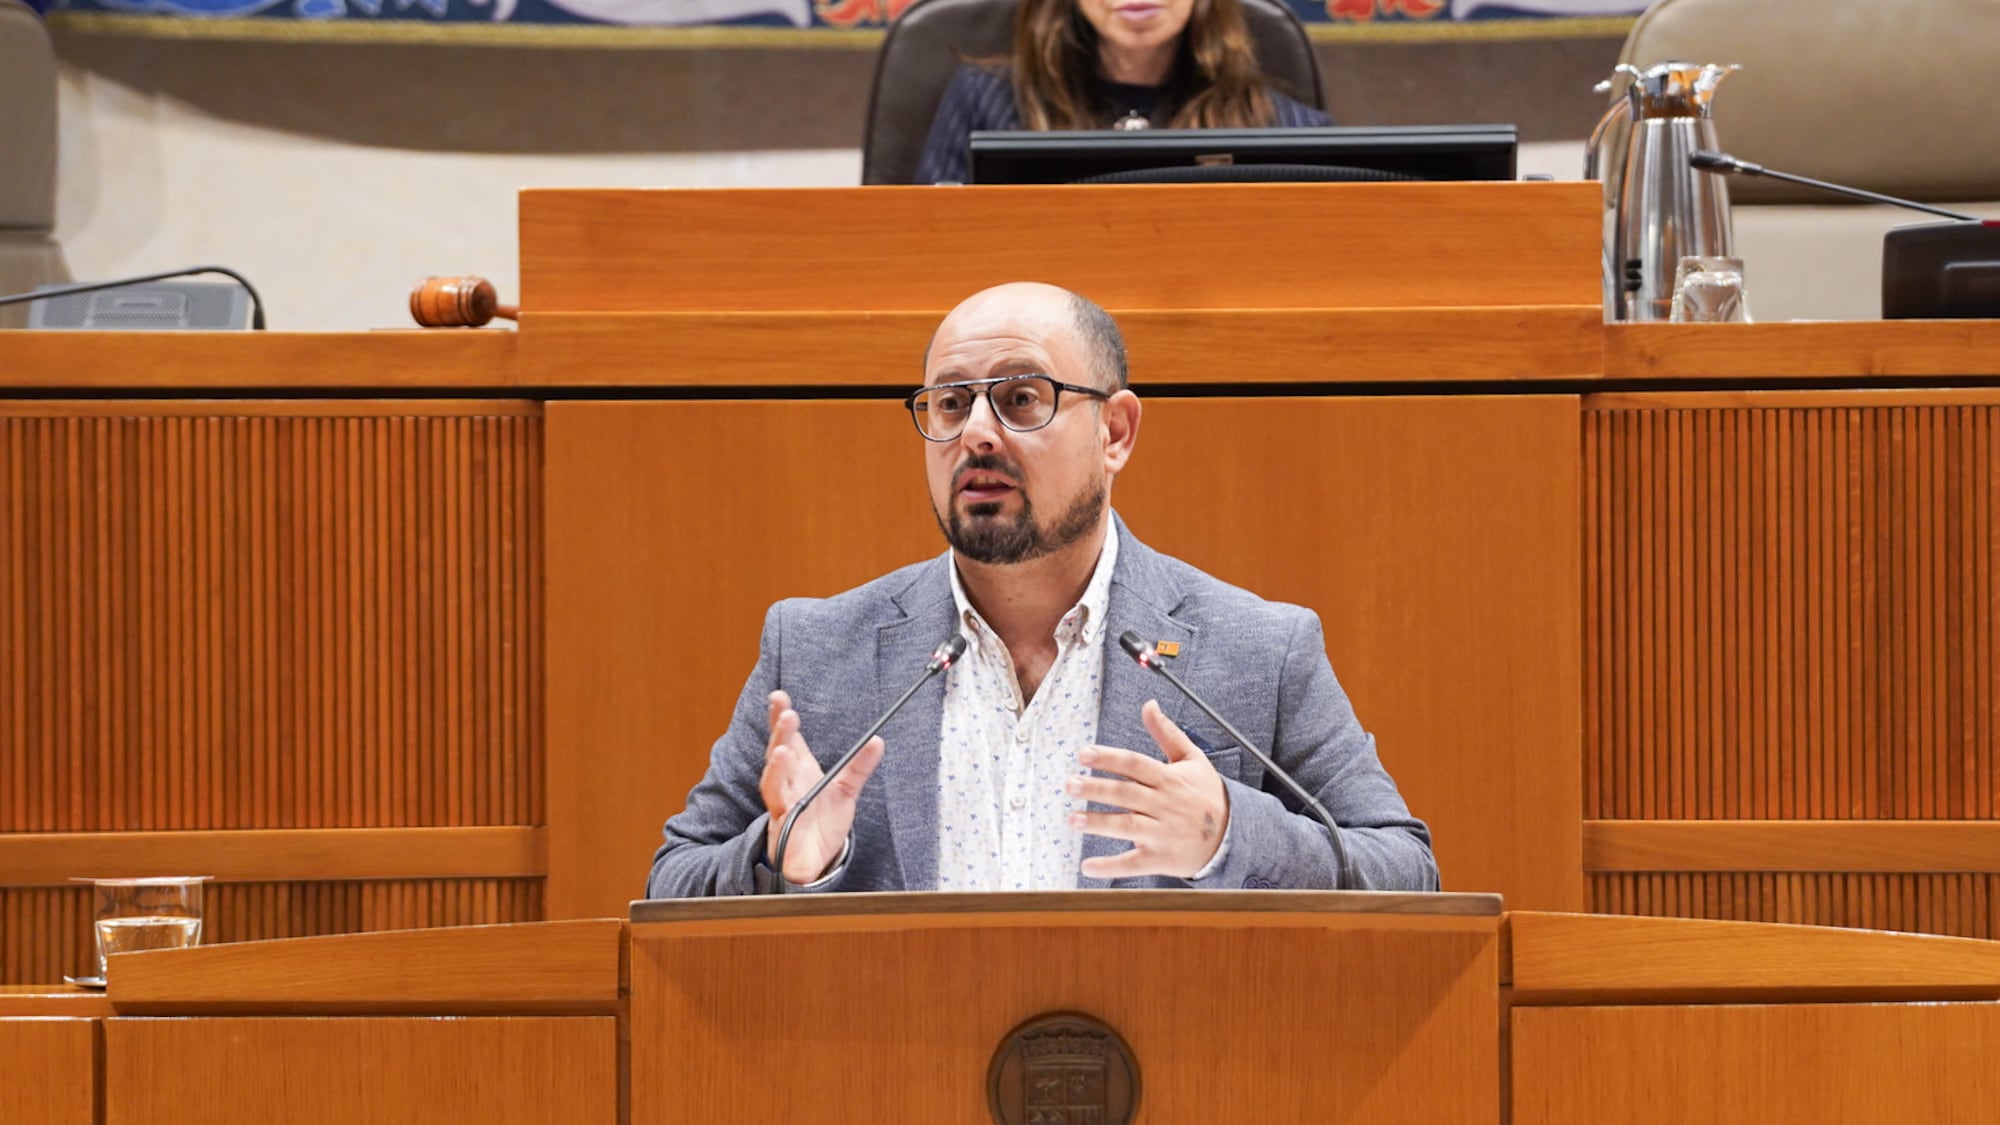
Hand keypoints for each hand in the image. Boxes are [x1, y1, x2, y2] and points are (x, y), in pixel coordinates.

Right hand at [760, 690, 882, 884]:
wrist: (816, 859)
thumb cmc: (824, 821)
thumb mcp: (846, 790)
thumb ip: (859, 767)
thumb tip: (877, 740)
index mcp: (800, 770)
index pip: (789, 738)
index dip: (782, 718)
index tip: (779, 696)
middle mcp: (787, 784)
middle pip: (778, 753)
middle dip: (780, 733)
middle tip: (785, 713)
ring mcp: (782, 805)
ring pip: (773, 782)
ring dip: (777, 767)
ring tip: (782, 749)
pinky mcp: (783, 828)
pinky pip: (780, 813)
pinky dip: (781, 803)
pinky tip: (784, 793)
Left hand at [1068, 699, 1229, 878]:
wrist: (1232, 834)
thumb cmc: (1206, 793)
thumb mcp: (1192, 759)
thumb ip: (1167, 732)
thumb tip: (1149, 704)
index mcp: (1168, 779)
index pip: (1135, 765)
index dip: (1110, 759)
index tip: (1083, 754)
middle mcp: (1164, 805)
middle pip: (1126, 794)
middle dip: (1097, 789)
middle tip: (1069, 784)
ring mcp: (1162, 833)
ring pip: (1127, 827)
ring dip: (1099, 823)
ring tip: (1072, 819)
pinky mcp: (1161, 859)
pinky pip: (1133, 863)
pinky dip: (1110, 867)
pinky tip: (1087, 867)